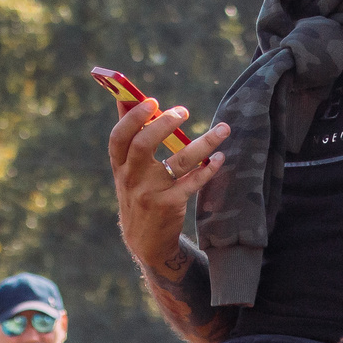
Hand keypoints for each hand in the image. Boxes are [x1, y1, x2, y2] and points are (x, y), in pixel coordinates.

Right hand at [107, 94, 228, 272]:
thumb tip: (127, 101)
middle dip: (164, 124)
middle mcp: (131, 178)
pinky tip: (220, 158)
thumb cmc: (139, 195)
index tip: (152, 101)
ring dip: (204, 143)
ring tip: (223, 129)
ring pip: (179, 161)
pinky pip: (193, 182)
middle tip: (183, 111)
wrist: (145, 242)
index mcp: (119, 166)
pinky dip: (209, 169)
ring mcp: (150, 193)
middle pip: (143, 144)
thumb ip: (129, 138)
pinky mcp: (169, 205)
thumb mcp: (126, 171)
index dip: (134, 117)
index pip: (119, 137)